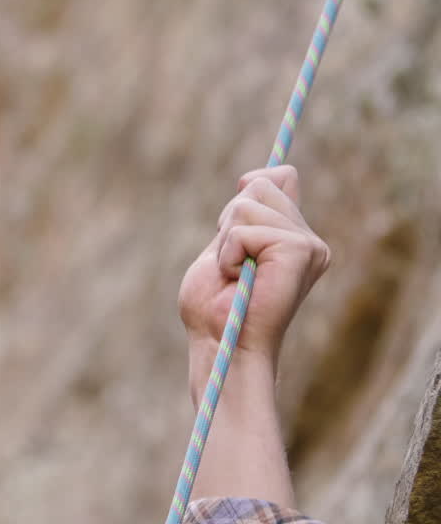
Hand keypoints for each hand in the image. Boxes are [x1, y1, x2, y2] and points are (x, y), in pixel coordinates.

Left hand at [177, 166, 329, 390]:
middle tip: (231, 265)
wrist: (220, 345)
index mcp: (293, 238)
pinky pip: (244, 230)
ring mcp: (309, 246)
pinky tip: (237, 280)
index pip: (281, 177)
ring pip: (249, 202)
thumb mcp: (222, 252)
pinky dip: (228, 254)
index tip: (231, 225)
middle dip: (229, 222)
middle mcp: (309, 241)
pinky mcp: (299, 252)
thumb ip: (240, 220)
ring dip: (227, 240)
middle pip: (261, 185)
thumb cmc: (214, 310)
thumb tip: (252, 179)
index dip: (251, 187)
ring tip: (234, 275)